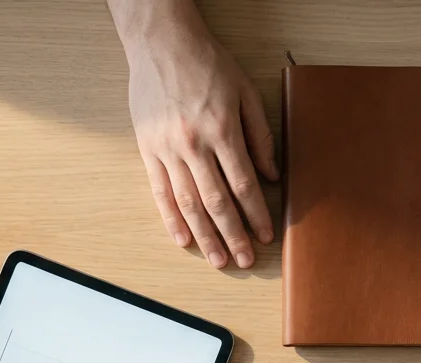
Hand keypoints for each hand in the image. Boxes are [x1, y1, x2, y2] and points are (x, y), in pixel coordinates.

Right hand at [125, 15, 276, 269]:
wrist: (162, 43)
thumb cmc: (207, 65)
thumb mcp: (246, 92)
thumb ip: (260, 135)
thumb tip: (272, 174)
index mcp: (222, 130)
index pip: (243, 184)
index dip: (257, 214)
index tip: (266, 236)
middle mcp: (194, 144)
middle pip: (217, 201)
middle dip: (234, 235)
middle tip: (244, 261)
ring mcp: (168, 150)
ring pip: (188, 203)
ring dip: (205, 236)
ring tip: (218, 260)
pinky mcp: (148, 150)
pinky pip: (160, 192)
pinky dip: (172, 219)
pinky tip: (183, 240)